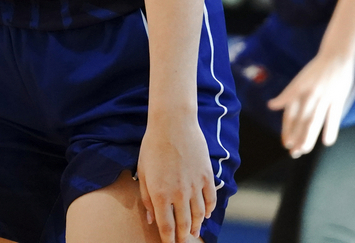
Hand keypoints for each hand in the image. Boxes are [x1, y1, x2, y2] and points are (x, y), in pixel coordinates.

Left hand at [136, 112, 215, 241]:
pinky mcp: (207, 176)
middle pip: (185, 224)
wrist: (173, 123)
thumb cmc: (152, 145)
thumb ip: (147, 198)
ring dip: (197, 226)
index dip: (168, 240)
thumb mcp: (143, 172)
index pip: (166, 227)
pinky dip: (209, 210)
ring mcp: (196, 186)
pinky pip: (211, 200)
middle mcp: (180, 194)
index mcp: (161, 194)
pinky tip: (206, 214)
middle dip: (184, 237)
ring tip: (194, 231)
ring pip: (199, 215)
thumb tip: (150, 219)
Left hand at [267, 49, 354, 156]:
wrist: (336, 55)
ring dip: (308, 136)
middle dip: (296, 137)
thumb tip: (272, 106)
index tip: (285, 143)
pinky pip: (333, 117)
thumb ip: (287, 95)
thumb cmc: (316, 70)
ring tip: (304, 149)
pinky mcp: (338, 98)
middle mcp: (308, 94)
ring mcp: (323, 97)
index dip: (287, 129)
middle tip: (293, 152)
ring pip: (314, 121)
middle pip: (300, 120)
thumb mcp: (298, 81)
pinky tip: (327, 142)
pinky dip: (330, 129)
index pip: (290, 114)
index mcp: (298, 90)